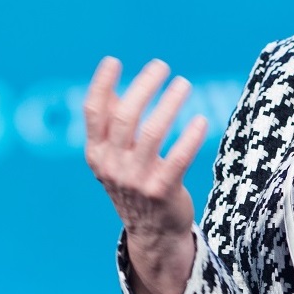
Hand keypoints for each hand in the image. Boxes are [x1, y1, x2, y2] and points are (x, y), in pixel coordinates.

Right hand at [84, 57, 207, 293]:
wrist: (152, 232)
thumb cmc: (134, 181)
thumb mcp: (113, 154)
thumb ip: (110, 118)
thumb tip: (108, 72)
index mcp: (96, 153)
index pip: (93, 113)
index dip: (101, 84)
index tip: (114, 60)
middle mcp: (112, 166)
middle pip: (125, 117)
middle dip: (144, 86)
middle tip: (162, 66)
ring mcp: (136, 180)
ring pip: (153, 132)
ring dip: (170, 103)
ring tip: (184, 84)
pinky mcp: (162, 191)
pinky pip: (178, 158)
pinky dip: (190, 136)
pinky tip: (201, 120)